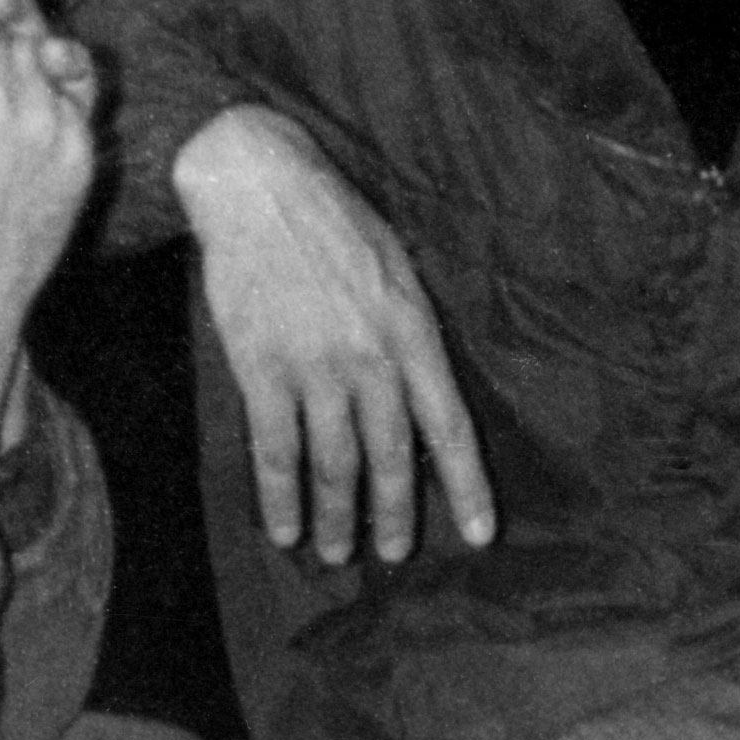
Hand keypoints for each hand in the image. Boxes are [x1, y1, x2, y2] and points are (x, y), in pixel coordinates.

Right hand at [171, 104, 494, 564]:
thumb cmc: (333, 219)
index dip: (466, 486)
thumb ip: (410, 331)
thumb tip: (418, 393)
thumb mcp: (398, 266)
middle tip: (392, 554)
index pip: (450, 426)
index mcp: (413, 331)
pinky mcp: (262, 369)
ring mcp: (315, 367)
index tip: (478, 535)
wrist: (261, 185)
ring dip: (337, 518)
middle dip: (394, 516)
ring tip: (337, 553)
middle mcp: (371, 358)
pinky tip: (284, 527)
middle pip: (391, 457)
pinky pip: (275, 450)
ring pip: (334, 465)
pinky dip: (281, 497)